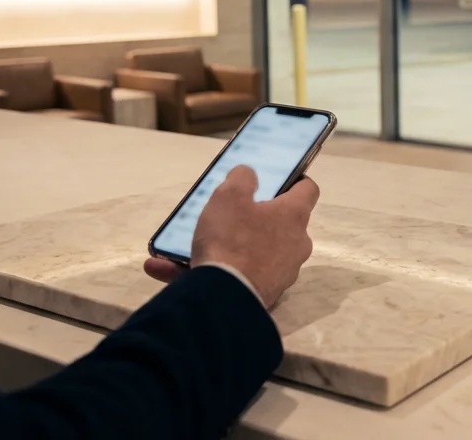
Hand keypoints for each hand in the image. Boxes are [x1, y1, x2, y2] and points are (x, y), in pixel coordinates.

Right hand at [144, 165, 318, 307]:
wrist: (224, 298)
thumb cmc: (232, 239)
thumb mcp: (229, 197)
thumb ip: (241, 179)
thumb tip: (249, 174)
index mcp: (293, 216)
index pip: (307, 190)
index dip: (295, 182)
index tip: (278, 180)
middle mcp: (296, 244)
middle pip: (281, 224)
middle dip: (257, 219)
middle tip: (232, 214)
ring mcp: (282, 273)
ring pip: (252, 253)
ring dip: (224, 248)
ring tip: (185, 245)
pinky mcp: (263, 294)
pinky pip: (234, 277)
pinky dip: (207, 272)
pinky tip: (163, 269)